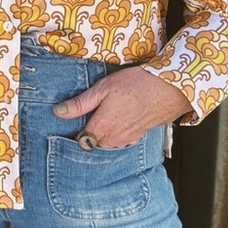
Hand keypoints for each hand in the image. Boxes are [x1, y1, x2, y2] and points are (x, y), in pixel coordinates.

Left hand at [52, 65, 192, 148]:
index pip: (79, 140)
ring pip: (107, 142)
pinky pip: (121, 139)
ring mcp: (127, 139)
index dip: (73, 131)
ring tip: (104, 114)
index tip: (71, 121)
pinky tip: (119, 118)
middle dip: (88, 133)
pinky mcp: (138, 136)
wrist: (169, 88)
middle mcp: (114, 138)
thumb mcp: (102, 89)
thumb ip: (80, 103)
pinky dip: (116, 132)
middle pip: (93, 143)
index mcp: (102, 128)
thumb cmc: (136, 85)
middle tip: (87, 115)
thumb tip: (57, 112)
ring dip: (103, 133)